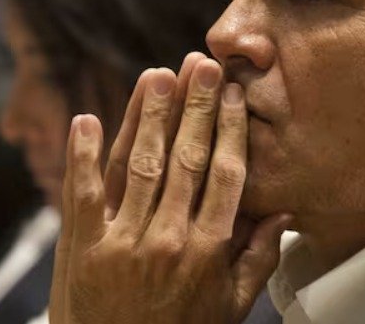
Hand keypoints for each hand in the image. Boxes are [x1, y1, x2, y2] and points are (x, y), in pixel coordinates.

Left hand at [50, 53, 290, 323]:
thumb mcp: (231, 307)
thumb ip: (258, 260)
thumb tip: (283, 215)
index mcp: (208, 250)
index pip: (225, 175)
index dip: (230, 129)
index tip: (233, 95)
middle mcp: (168, 238)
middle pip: (187, 159)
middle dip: (196, 107)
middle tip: (203, 66)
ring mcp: (123, 241)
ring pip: (140, 166)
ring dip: (150, 116)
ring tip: (159, 75)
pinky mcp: (82, 248)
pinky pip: (82, 194)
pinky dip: (82, 156)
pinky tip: (86, 119)